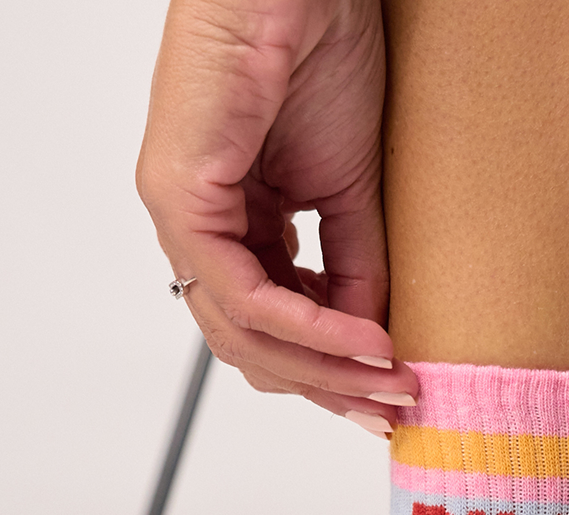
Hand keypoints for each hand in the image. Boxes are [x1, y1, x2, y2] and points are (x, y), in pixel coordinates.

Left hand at [137, 0, 416, 430]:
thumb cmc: (319, 53)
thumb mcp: (349, 191)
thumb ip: (354, 271)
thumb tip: (374, 348)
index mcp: (233, 223)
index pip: (269, 327)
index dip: (330, 371)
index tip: (389, 392)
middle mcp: (197, 226)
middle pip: (252, 346)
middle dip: (327, 387)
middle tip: (389, 408)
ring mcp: (180, 214)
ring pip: (243, 334)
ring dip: (322, 371)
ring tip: (386, 380)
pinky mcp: (179, 197)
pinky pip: (243, 295)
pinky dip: (308, 329)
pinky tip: (362, 341)